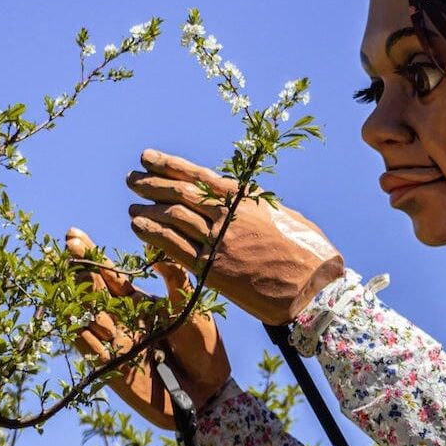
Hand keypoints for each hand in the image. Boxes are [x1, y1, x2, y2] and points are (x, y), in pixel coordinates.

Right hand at [64, 227, 229, 429]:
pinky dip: (80, 333)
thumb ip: (173, 279)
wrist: (207, 391)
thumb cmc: (202, 347)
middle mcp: (121, 320)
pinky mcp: (109, 370)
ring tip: (82, 282)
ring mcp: (113, 343)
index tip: (74, 234)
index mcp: (138, 303)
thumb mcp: (190, 307)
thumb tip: (155, 246)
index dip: (92, 255)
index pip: (110, 274)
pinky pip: (87, 349)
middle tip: (68, 246)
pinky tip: (73, 317)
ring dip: (82, 299)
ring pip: (86, 316)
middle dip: (80, 267)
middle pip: (92, 290)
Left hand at [126, 148, 344, 324]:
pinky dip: (152, 235)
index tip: (147, 157)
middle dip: (151, 184)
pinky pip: (175, 248)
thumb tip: (240, 201)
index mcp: (246, 198)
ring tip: (132, 207)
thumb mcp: (284, 215)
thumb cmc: (307, 250)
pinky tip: (138, 228)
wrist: (314, 287)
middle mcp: (229, 216)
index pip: (198, 175)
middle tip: (132, 179)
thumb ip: (257, 207)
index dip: (168, 165)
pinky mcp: (214, 270)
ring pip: (173, 218)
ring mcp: (219, 242)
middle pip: (179, 193)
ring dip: (147, 210)